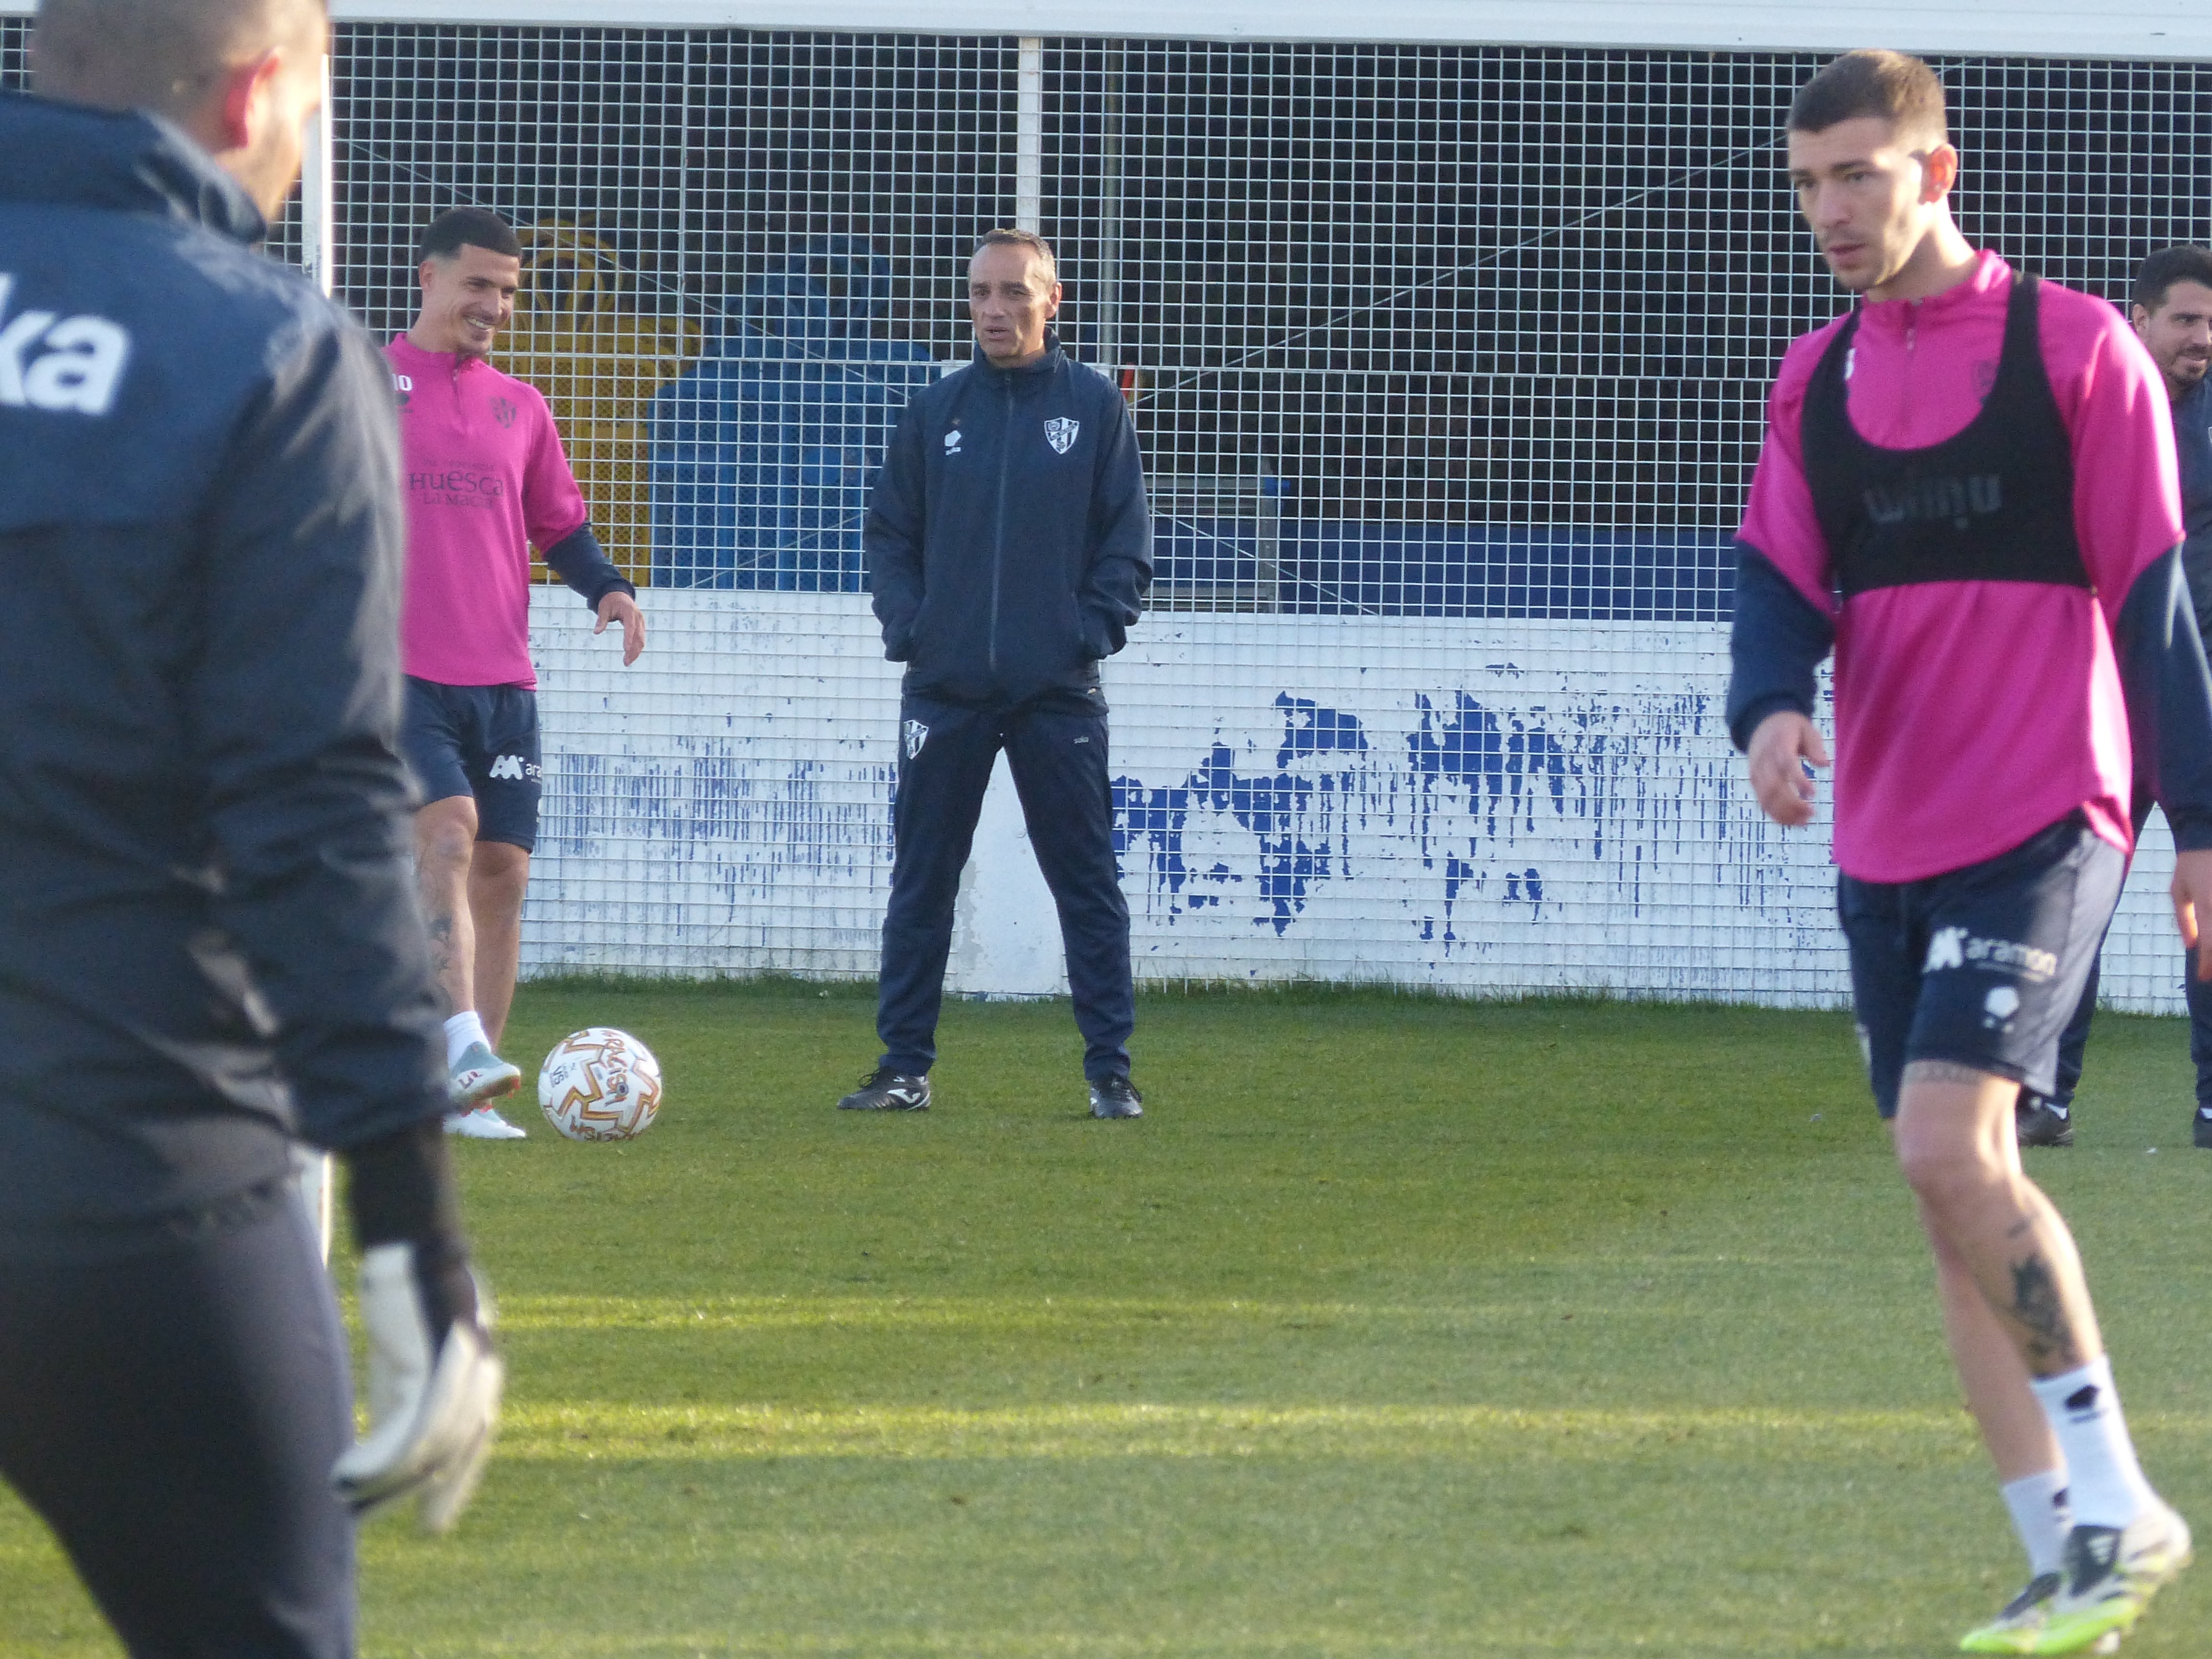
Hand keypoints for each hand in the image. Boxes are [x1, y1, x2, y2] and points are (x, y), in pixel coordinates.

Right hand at [329, 1242, 503, 1532]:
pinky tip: (348, 1475)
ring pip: (432, 1444)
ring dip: (388, 1480)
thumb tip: (387, 1455)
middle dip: (425, 1491)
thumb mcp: (405, 1363)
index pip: (474, 1441)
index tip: (433, 1521)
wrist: (406, 1246)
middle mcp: (481, 1371)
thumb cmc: (404, 1302)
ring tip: (347, 1497)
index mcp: (479, 1372)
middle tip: (390, 1522)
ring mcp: (463, 1366)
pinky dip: (379, 1457)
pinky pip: (413, 1425)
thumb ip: (405, 1403)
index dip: (455, 1485)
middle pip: (458, 1449)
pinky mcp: (437, 1358)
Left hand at [595, 591, 644, 663]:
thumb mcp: (603, 609)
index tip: (626, 650)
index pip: (630, 627)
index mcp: (629, 611)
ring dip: (636, 652)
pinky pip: (640, 639)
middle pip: (638, 636)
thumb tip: (596, 632)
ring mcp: (641, 622)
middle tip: (625, 662)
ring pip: (641, 639)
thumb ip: (601, 621)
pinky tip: (631, 656)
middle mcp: (638, 617)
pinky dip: (637, 648)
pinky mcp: (640, 626)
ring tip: (627, 662)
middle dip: (633, 650)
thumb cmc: (609, 601)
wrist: (618, 594)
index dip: (629, 638)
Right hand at [1746, 710, 1830, 826]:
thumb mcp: (1806, 728)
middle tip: (1812, 813)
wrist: (1760, 722)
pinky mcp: (1754, 781)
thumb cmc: (1790, 727)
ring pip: (1766, 797)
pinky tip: (1792, 821)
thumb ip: (1815, 746)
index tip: (1812, 794)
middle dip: (1792, 803)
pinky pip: (1762, 801)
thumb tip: (1825, 764)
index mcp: (1779, 744)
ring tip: (1804, 821)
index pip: (1786, 764)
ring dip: (1784, 812)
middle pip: (1774, 786)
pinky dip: (1775, 814)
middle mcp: (1764, 760)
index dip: (1798, 780)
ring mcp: (1756, 771)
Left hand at [2172, 848, 2211, 980]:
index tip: (2204, 978)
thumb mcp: (2178, 891)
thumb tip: (2191, 947)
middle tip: (2211, 975)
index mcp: (2208, 906)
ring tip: (2211, 963)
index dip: (2208, 965)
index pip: (2211, 944)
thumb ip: (2185, 919)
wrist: (2208, 836)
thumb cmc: (2190, 865)